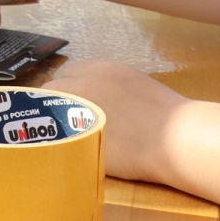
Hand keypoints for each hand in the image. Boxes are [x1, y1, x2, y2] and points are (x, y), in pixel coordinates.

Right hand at [46, 58, 187, 183]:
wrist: (180, 138)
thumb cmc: (134, 152)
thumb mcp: (92, 150)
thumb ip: (68, 136)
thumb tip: (55, 138)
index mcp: (77, 91)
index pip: (44, 94)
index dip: (39, 110)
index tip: (42, 127)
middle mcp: (91, 73)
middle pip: (62, 80)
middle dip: (58, 97)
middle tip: (63, 121)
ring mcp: (113, 68)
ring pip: (81, 71)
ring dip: (77, 86)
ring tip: (85, 110)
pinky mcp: (130, 71)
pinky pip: (101, 70)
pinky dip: (96, 82)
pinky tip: (108, 102)